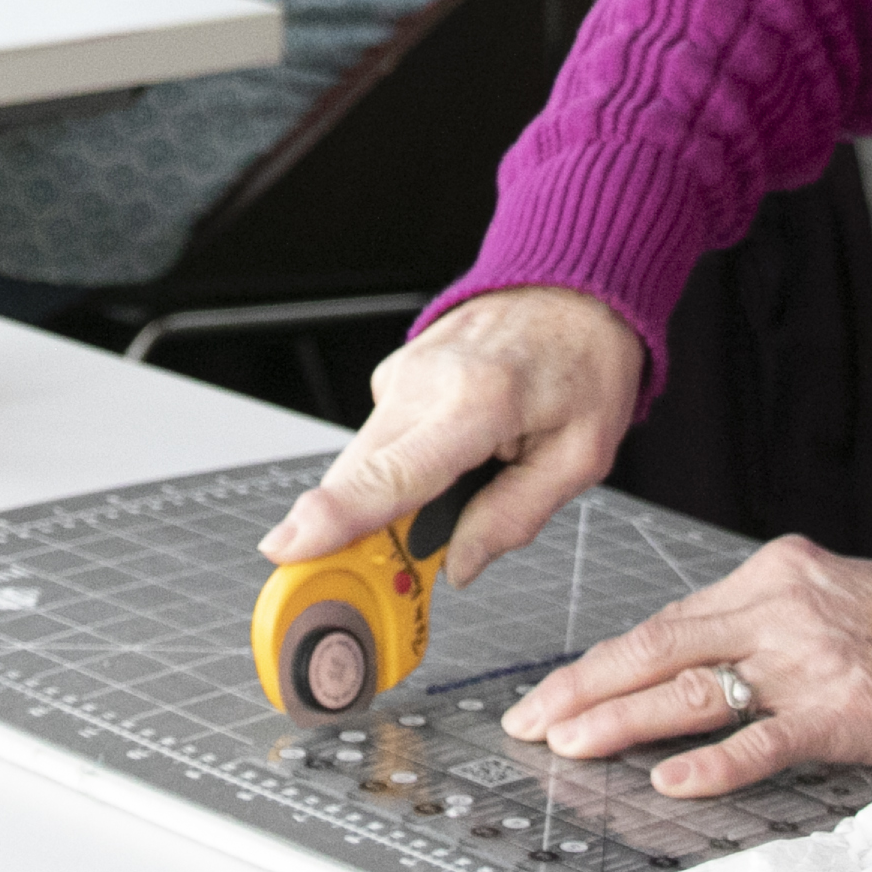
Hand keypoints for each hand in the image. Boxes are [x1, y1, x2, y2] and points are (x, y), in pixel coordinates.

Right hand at [257, 287, 643, 588]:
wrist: (572, 286)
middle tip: (378, 585)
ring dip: (388, 501)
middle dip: (356, 536)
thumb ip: (514, 518)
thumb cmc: (583, 363)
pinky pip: (382, 443)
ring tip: (457, 495)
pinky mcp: (393, 376)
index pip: (394, 474)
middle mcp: (426, 382)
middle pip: (360, 479)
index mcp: (479, 402)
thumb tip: (458, 565)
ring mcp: (402, 374)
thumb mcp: (581, 456)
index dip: (336, 517)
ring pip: (365, 465)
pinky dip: (403, 466)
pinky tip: (454, 453)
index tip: (288, 546)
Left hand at [501, 535, 871, 796]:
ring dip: (623, 720)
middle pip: (657, 649)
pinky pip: (765, 740)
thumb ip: (749, 625)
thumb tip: (673, 665)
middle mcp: (776, 610)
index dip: (599, 662)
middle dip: (584, 687)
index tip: (548, 691)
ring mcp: (806, 661)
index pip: (662, 624)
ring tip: (570, 743)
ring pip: (693, 691)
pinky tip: (671, 782)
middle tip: (530, 719)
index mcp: (766, 576)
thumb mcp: (816, 596)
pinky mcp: (841, 713)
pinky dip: (715, 763)